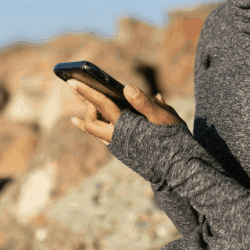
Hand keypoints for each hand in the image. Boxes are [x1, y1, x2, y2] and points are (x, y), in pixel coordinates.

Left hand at [67, 80, 184, 145]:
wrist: (177, 168)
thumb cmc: (173, 140)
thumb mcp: (163, 117)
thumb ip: (144, 103)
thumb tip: (127, 87)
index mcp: (125, 127)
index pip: (101, 105)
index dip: (87, 91)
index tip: (71, 80)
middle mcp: (117, 138)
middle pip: (91, 120)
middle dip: (86, 102)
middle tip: (82, 86)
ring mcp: (117, 146)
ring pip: (94, 128)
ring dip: (87, 112)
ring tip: (79, 96)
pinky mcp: (121, 149)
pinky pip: (99, 135)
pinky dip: (90, 125)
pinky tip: (75, 119)